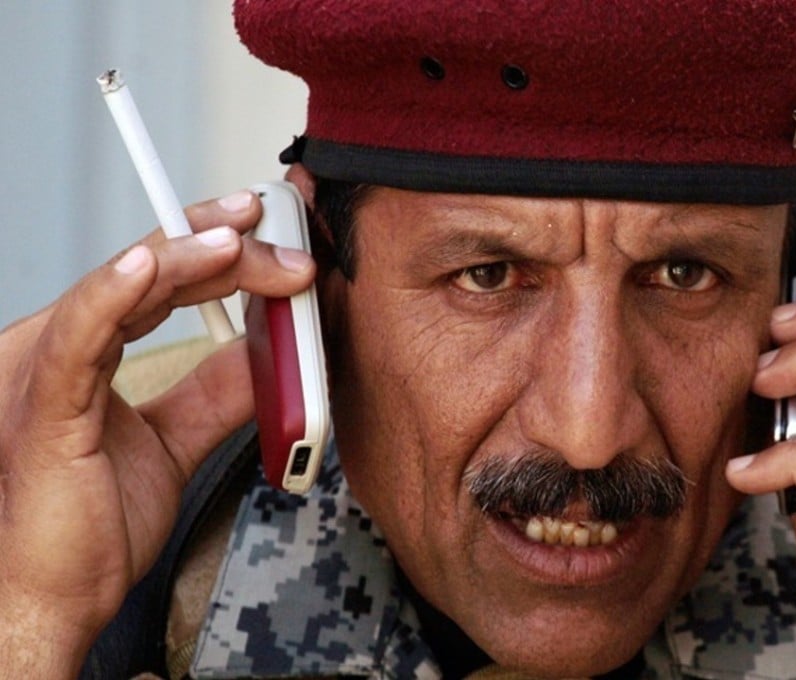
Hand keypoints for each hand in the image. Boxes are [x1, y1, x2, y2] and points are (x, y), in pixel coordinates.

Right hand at [0, 191, 314, 675]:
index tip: (275, 245)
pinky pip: (79, 338)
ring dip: (186, 258)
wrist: (54, 598)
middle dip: (221, 247)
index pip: (158, 281)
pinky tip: (151, 266)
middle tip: (282, 239)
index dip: (217, 254)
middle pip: (148, 271)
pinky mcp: (45, 406)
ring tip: (240, 240)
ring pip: (122, 289)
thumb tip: (268, 356)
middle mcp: (64, 349)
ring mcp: (48, 370)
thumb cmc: (88, 526)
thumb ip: (214, 395)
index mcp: (88, 352)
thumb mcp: (175, 442)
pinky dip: (114, 295)